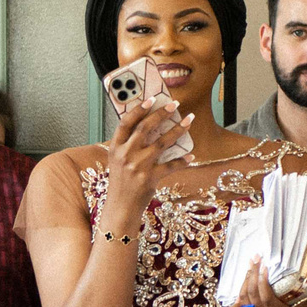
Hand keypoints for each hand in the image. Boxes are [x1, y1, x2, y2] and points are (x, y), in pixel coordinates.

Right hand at [99, 98, 191, 220]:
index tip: (151, 99)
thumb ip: (128, 144)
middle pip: (145, 128)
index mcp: (115, 148)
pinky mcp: (149, 178)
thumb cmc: (120, 183)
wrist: (120, 208)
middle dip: (162, 114)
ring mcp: (137, 167)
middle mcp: (125, 155)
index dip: (138, 109)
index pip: (126, 122)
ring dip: (178, 130)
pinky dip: (182, 160)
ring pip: (161, 143)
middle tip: (174, 105)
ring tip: (188, 121)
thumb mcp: (117, 161)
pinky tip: (190, 156)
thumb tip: (151, 125)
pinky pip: (170, 166)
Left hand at [238, 265, 305, 306]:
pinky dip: (234, 303)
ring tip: (250, 268)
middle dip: (253, 274)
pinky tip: (240, 292)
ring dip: (245, 282)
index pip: (267, 297)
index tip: (264, 266)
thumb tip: (304, 270)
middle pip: (253, 295)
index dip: (263, 281)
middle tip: (255, 259)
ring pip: (243, 300)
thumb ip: (302, 292)